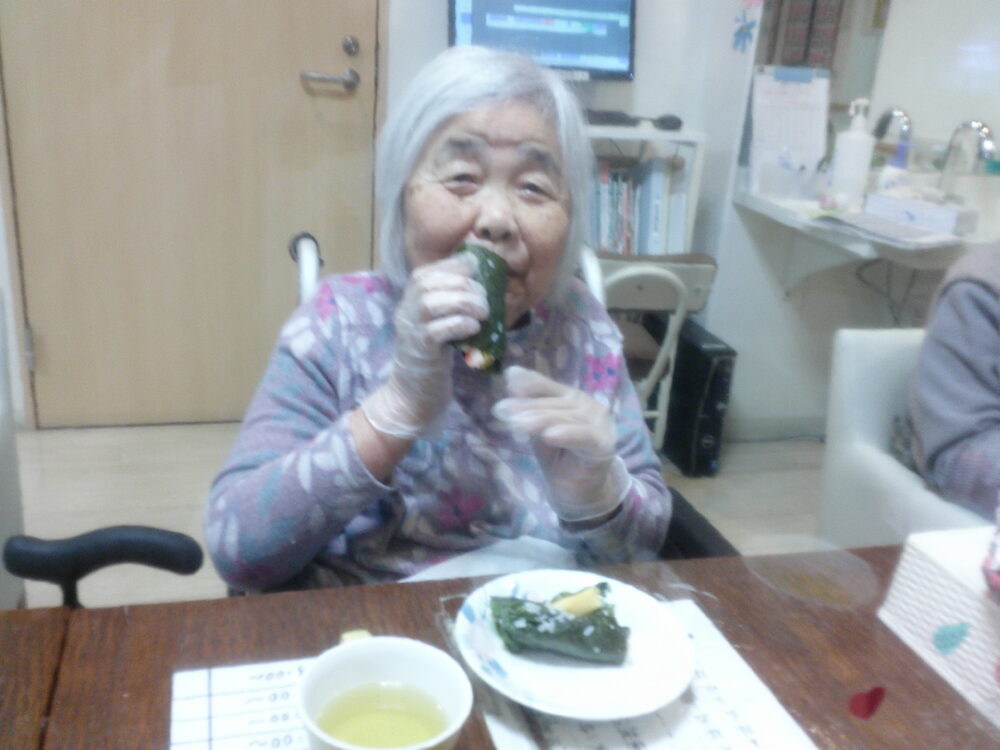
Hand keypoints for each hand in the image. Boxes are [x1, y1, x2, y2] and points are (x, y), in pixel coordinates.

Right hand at [362, 253, 485, 438]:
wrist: (414, 394)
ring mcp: (410, 331)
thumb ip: (451, 303)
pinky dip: (459, 324)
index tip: (477, 271)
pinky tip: (473, 328)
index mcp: (409, 301)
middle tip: (484, 300)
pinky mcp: (420, 351)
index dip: (453, 266)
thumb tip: (482, 283)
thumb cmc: (433, 357)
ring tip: (483, 313)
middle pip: (428, 283)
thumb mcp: (439, 323)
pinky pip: (436, 330)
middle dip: (463, 285)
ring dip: (463, 302)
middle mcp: (405, 311)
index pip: (426, 272)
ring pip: (430, 302)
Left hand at [492, 366, 629, 521]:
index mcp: (574, 398)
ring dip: (540, 419)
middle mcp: (590, 406)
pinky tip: (548, 435)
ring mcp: (600, 425)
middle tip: (501, 410)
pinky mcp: (604, 445)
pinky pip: (584, 437)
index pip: (550, 387)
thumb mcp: (539, 428)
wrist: (577, 491)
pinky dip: (567, 434)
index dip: (531, 383)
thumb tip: (511, 376)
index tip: (508, 382)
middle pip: (556, 403)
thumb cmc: (558, 456)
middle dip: (527, 406)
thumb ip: (530, 405)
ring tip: (516, 423)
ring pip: (567, 418)